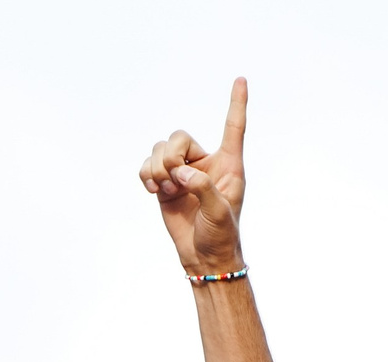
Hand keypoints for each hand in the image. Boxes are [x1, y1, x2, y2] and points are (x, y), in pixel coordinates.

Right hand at [140, 79, 248, 273]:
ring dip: (157, 169)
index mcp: (228, 164)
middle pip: (179, 136)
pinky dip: (146, 176)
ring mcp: (183, 172)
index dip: (237, 103)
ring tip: (167, 191)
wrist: (202, 256)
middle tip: (175, 181)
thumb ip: (203, 187)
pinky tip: (155, 193)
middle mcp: (204, 163)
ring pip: (160, 149)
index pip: (233, 128)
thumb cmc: (220, 235)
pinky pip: (147, 165)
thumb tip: (181, 172)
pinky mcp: (165, 183)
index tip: (241, 79)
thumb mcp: (219, 212)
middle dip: (170, 156)